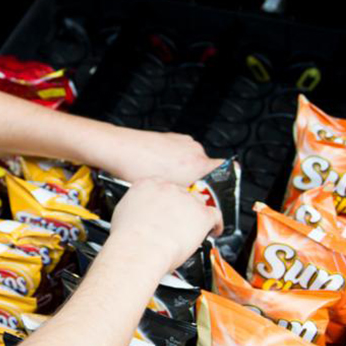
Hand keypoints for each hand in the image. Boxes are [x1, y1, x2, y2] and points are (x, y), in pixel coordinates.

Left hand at [105, 128, 221, 186]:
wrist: (118, 150)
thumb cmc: (136, 169)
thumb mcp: (166, 192)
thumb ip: (186, 196)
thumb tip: (196, 207)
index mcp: (198, 163)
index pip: (228, 170)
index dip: (225, 185)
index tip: (221, 194)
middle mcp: (193, 149)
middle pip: (205, 171)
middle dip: (195, 184)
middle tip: (181, 195)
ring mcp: (181, 141)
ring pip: (189, 163)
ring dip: (181, 174)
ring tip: (163, 182)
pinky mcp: (170, 138)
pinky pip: (177, 155)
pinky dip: (170, 164)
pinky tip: (155, 171)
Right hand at [108, 177, 222, 273]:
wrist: (139, 248)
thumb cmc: (128, 237)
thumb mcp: (122, 212)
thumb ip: (135, 207)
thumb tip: (137, 214)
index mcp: (148, 184)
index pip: (162, 186)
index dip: (166, 199)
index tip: (165, 208)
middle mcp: (169, 188)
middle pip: (181, 193)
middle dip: (180, 206)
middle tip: (177, 221)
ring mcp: (187, 200)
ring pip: (199, 202)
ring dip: (197, 213)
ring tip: (195, 226)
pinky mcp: (202, 214)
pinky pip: (215, 215)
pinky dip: (216, 224)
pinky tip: (214, 230)